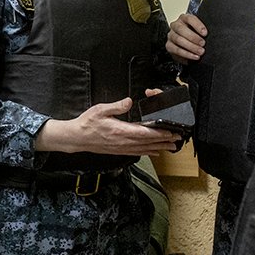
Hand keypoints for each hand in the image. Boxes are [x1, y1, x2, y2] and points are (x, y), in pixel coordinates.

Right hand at [37, 97, 180, 155]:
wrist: (77, 138)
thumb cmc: (87, 124)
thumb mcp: (100, 110)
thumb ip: (116, 106)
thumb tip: (129, 101)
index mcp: (120, 131)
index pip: (144, 133)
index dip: (158, 133)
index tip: (170, 132)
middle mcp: (123, 142)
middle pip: (148, 142)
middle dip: (164, 141)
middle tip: (177, 140)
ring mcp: (122, 148)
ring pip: (144, 149)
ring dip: (159, 148)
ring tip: (171, 147)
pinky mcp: (119, 150)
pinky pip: (137, 153)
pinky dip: (148, 152)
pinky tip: (155, 152)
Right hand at [167, 13, 206, 62]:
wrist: (187, 44)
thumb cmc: (195, 35)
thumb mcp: (199, 31)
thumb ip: (203, 31)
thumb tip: (213, 36)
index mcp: (184, 18)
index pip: (189, 19)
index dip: (197, 25)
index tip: (205, 33)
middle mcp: (176, 25)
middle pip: (181, 29)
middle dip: (193, 37)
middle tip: (203, 44)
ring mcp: (171, 35)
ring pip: (178, 39)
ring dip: (190, 47)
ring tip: (200, 52)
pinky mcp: (169, 45)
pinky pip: (176, 50)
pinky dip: (186, 54)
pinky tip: (194, 56)